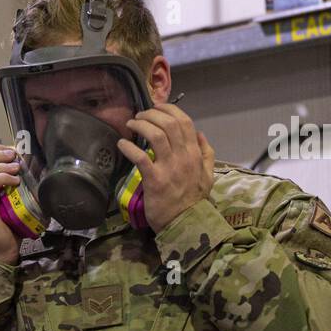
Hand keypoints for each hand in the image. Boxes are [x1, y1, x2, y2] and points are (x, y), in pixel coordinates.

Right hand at [0, 146, 21, 265]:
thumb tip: (33, 162)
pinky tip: (15, 181)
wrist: (3, 251)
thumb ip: (16, 181)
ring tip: (15, 170)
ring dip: (0, 164)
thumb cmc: (10, 226)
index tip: (12, 153)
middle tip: (14, 158)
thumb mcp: (14, 198)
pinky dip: (3, 177)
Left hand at [116, 103, 214, 232]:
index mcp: (195, 153)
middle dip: (152, 114)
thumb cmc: (194, 199)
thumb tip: (200, 133)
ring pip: (156, 135)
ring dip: (141, 125)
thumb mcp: (208, 175)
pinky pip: (141, 157)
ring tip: (131, 124)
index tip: (156, 107)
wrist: (186, 223)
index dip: (169, 110)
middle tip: (139, 115)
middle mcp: (184, 156)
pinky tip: (121, 144)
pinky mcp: (154, 180)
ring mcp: (169, 167)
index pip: (185, 122)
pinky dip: (129, 147)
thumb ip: (207, 153)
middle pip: (169, 124)